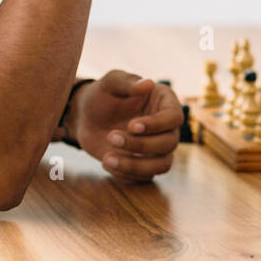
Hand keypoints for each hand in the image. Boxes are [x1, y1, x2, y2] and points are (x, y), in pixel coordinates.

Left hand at [65, 70, 181, 181]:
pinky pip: (145, 177)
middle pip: (169, 143)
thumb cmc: (102, 95)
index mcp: (165, 103)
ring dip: (136, 166)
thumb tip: (148, 83)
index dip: (157, 125)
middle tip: (111, 136)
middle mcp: (166, 127)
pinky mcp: (144, 164)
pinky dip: (126, 174)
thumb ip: (128, 82)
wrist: (86, 117)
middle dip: (141, 144)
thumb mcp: (111, 83)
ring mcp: (157, 148)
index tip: (131, 125)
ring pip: (162, 165)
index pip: (174, 118)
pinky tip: (106, 162)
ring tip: (108, 158)